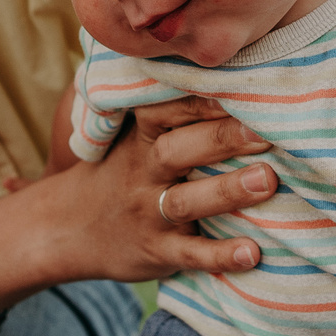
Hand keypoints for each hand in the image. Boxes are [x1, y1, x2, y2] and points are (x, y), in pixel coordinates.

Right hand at [63, 96, 278, 282]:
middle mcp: (144, 172)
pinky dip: (220, 255)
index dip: (202, 99)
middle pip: (177, 151)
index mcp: (142, 138)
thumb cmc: (122, 172)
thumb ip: (175, 114)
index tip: (242, 89)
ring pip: (187, 201)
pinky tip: (251, 253)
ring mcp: (149, 213)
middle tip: (266, 132)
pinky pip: (189, 254)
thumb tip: (240, 79)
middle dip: (221, 139)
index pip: (166, 110)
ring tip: (268, 181)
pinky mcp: (158, 251)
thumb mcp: (134, 137)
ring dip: (227, 191)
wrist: (68, 228)